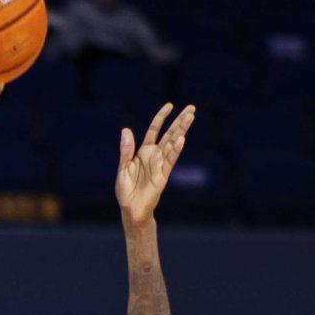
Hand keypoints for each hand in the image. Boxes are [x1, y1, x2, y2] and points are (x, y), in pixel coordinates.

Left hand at [115, 102, 196, 225]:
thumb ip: (126, 150)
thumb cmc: (126, 190)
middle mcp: (154, 156)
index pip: (155, 130)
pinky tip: (181, 139)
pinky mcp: (163, 176)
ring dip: (182, 130)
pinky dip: (175, 150)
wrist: (130, 209)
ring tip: (191, 117)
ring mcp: (160, 165)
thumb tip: (126, 130)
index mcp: (144, 152)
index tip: (170, 106)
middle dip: (180, 121)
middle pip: (169, 134)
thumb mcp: (123, 168)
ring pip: (173, 144)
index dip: (161, 118)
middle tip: (191, 108)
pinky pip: (170, 160)